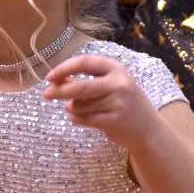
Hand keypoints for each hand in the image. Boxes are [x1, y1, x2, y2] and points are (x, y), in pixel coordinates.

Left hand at [42, 54, 158, 150]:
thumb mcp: (111, 85)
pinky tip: (77, 119)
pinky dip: (76, 119)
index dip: (64, 68)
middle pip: (80, 86)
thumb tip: (56, 79)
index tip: (50, 77)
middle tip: (45, 94)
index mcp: (116, 69)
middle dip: (59, 91)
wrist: (148, 130)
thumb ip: (86, 80)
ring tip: (79, 110)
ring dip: (72, 108)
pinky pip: (84, 119)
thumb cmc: (125, 103)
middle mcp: (119, 83)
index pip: (84, 62)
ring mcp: (118, 102)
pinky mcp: (114, 120)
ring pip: (80, 105)